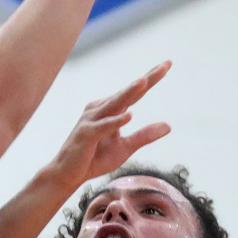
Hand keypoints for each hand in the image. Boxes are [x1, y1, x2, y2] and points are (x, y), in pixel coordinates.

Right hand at [47, 61, 171, 185]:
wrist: (68, 174)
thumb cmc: (95, 158)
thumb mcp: (125, 147)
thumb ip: (144, 136)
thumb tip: (169, 126)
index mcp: (110, 110)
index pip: (134, 93)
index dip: (151, 78)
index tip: (168, 63)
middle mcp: (100, 109)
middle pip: (127, 92)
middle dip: (146, 79)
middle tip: (165, 64)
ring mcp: (91, 121)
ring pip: (114, 104)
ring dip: (129, 92)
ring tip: (144, 82)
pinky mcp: (86, 134)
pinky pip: (103, 126)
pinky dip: (115, 121)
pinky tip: (129, 116)